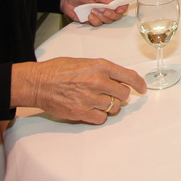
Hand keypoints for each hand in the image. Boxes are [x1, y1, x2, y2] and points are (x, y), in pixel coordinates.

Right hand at [11, 58, 146, 123]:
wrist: (38, 82)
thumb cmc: (59, 70)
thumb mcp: (85, 62)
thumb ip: (103, 70)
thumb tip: (119, 79)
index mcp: (100, 66)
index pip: (129, 76)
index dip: (139, 84)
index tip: (142, 89)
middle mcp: (97, 81)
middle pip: (124, 94)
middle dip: (120, 95)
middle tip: (111, 94)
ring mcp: (90, 98)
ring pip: (114, 108)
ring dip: (109, 106)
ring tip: (97, 100)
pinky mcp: (81, 112)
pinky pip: (101, 119)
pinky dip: (99, 116)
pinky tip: (90, 109)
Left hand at [60, 0, 126, 25]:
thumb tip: (114, 3)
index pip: (121, 4)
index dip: (123, 8)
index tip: (119, 9)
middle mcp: (105, 7)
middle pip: (116, 15)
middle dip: (112, 15)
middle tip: (105, 11)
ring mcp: (99, 14)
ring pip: (108, 21)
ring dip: (101, 17)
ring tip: (93, 11)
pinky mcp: (92, 20)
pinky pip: (97, 24)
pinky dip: (94, 21)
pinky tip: (89, 16)